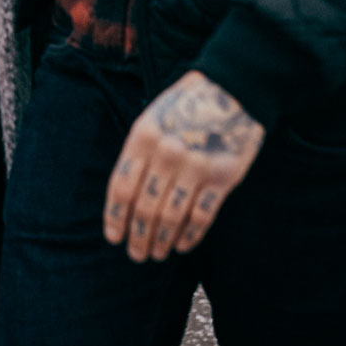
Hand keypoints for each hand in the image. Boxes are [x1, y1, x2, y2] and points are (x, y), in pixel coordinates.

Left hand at [104, 71, 264, 262]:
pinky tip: (181, 245)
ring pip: (171, 216)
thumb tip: (124, 199)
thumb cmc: (185, 106)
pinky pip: (201, 216)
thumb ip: (138, 154)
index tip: (114, 237)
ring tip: (156, 253)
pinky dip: (190, 235)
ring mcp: (195, 166)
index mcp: (143, 137)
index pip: (121, 187)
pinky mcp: (222, 177)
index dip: (115, 217)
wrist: (232, 90)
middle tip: (137, 254)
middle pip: (144, 208)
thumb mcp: (151, 119)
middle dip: (138, 236)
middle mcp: (166, 154)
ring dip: (161, 240)